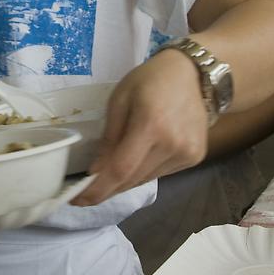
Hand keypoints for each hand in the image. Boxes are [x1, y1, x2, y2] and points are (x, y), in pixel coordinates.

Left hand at [72, 50, 208, 205]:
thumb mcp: (119, 100)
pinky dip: (142, 173)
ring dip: (123, 182)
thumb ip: (109, 137)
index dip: (98, 189)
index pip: (121, 170)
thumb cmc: (150, 80)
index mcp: (150, 125)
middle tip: (85, 192)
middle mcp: (172, 145)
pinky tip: (134, 163)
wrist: (194, 74)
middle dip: (106, 189)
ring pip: (146, 179)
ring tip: (106, 177)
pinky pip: (160, 174)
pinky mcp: (195, 158)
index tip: (77, 200)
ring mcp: (187, 154)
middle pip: (132, 179)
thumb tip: (96, 171)